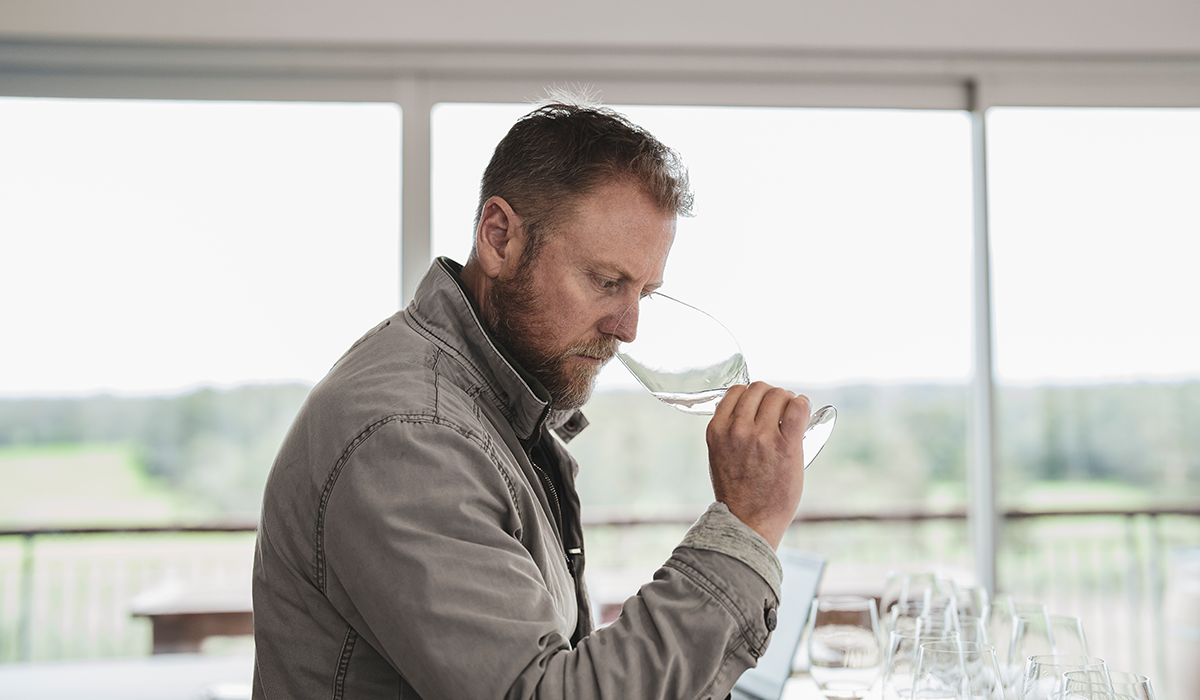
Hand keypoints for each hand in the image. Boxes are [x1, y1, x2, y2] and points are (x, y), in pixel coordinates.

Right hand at [706, 382, 809, 548]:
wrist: (748, 522)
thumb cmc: (737, 493)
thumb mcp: (719, 455)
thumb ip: (729, 431)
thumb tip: (752, 410)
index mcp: (717, 430)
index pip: (736, 390)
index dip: (752, 394)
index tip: (760, 405)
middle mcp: (737, 429)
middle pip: (759, 389)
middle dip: (772, 395)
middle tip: (780, 409)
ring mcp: (761, 436)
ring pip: (779, 394)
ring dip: (788, 399)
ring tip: (792, 413)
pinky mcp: (786, 445)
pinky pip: (798, 407)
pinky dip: (802, 404)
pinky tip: (802, 412)